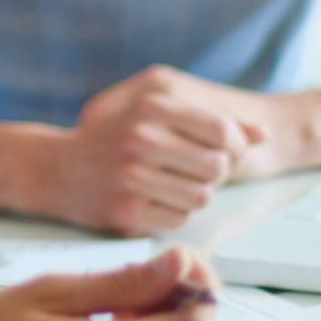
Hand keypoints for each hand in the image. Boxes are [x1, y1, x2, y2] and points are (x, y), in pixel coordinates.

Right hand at [51, 67, 269, 232]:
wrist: (57, 169)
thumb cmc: (115, 136)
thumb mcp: (157, 110)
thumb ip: (212, 118)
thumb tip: (264, 134)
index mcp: (152, 103)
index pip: (222, 131)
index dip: (233, 146)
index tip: (221, 150)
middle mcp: (142, 137)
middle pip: (217, 167)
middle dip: (214, 172)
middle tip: (193, 169)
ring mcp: (133, 175)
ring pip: (203, 196)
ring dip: (195, 193)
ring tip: (170, 182)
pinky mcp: (127, 209)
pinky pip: (180, 218)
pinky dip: (173, 212)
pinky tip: (152, 199)